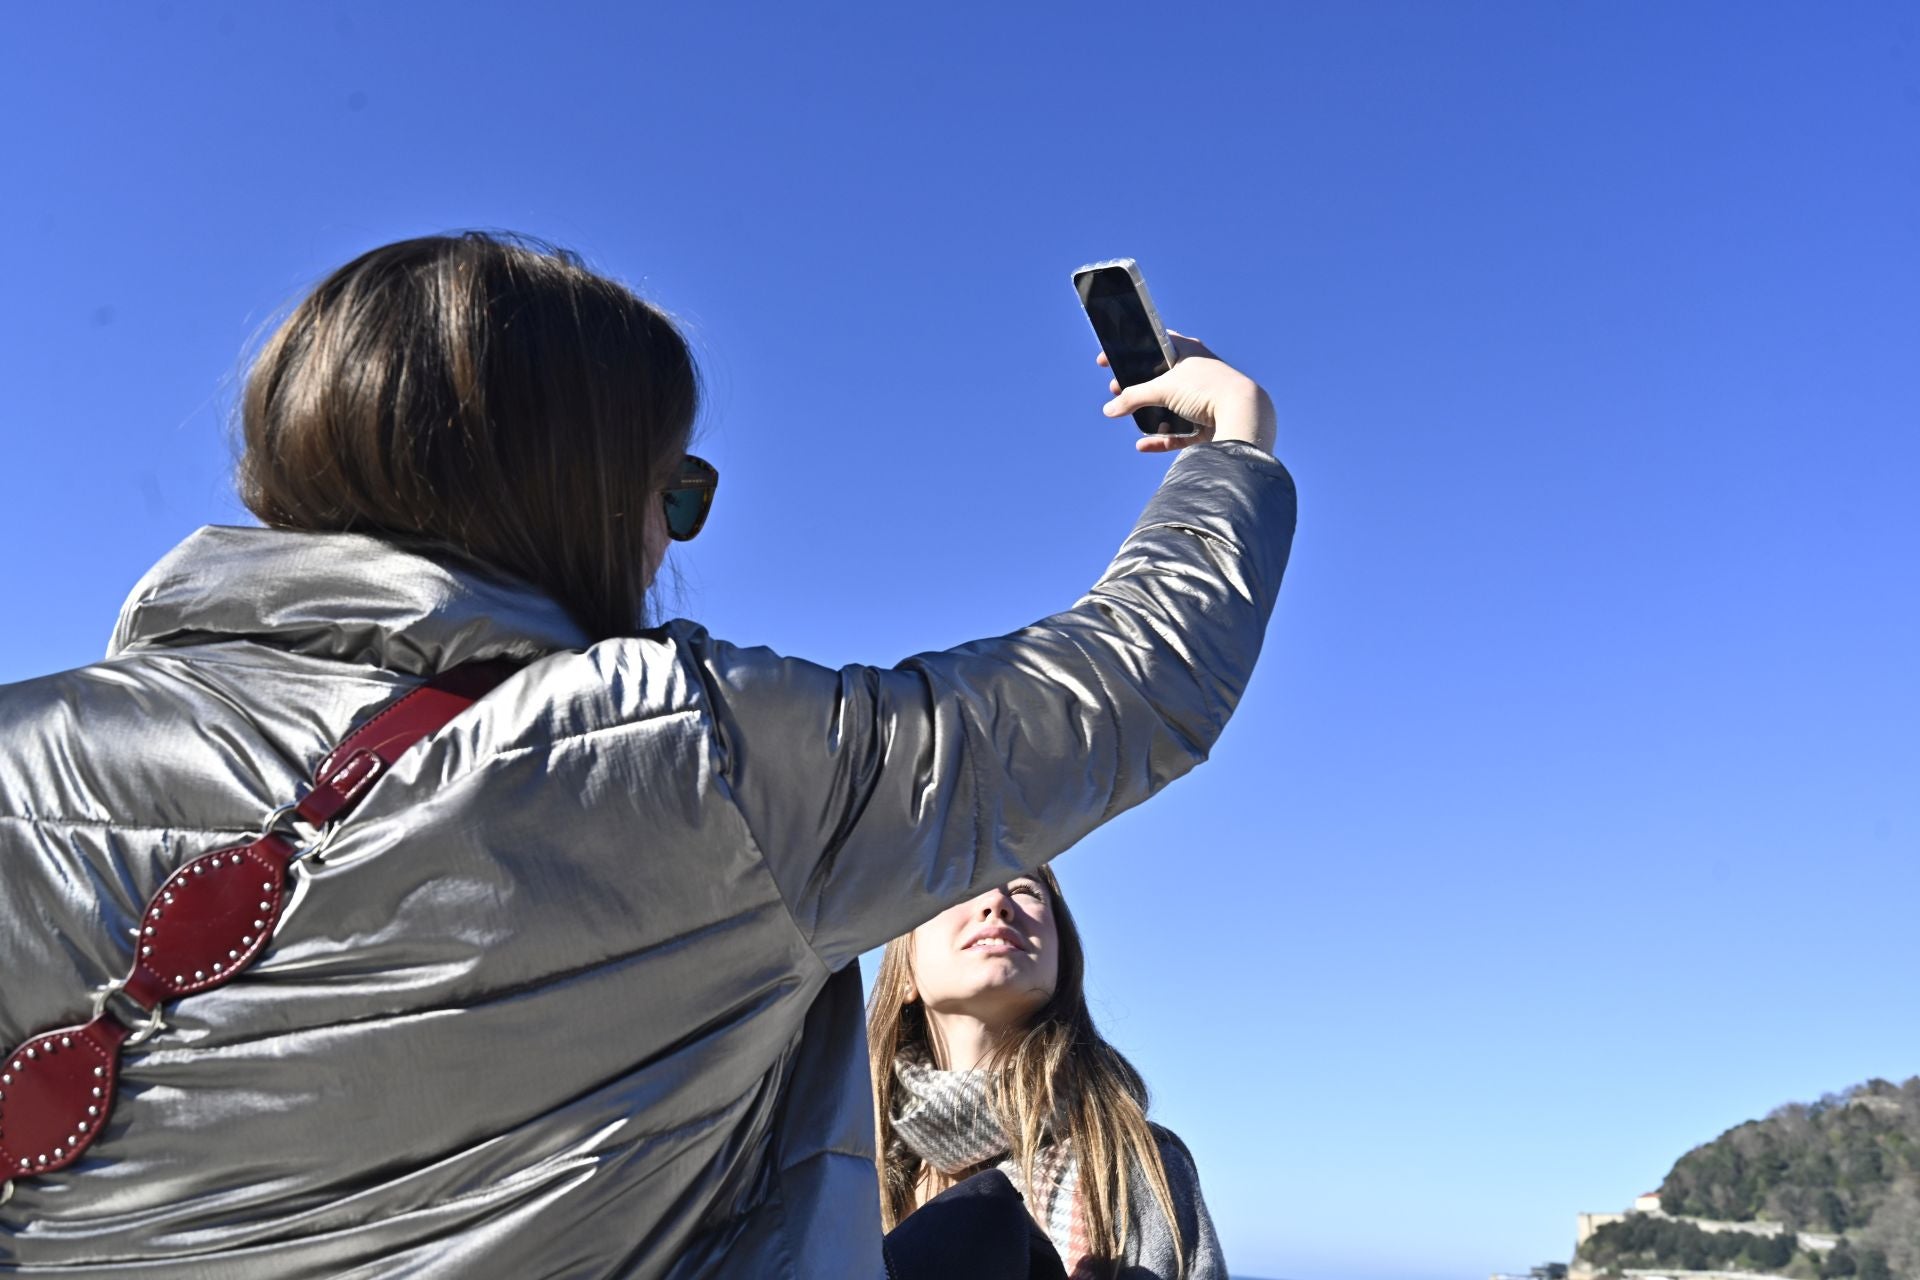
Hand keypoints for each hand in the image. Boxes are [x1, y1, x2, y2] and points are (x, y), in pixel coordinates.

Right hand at [1099, 331, 1276, 454]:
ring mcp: (1203, 399)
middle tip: (1116, 390)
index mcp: (1188, 351)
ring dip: (1150, 414)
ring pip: (1170, 406)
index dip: (1130, 351)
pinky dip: (1161, 438)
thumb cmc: (1207, 388)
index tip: (1107, 361)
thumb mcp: (1164, 388)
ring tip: (1130, 415)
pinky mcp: (1207, 424)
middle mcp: (1197, 372)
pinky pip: (1179, 432)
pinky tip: (1143, 444)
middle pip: (1160, 379)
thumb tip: (1109, 409)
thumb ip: (1133, 397)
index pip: (1153, 345)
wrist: (1243, 412)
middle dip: (1137, 387)